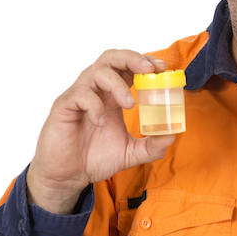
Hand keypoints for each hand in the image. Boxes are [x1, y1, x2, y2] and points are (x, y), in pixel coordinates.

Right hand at [26, 50, 176, 213]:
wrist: (66, 177)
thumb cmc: (93, 158)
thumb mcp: (129, 153)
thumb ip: (150, 146)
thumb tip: (172, 136)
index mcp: (112, 95)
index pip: (128, 67)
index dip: (145, 62)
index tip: (162, 68)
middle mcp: (96, 90)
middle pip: (112, 58)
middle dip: (132, 58)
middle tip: (149, 70)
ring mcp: (79, 96)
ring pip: (97, 71)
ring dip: (117, 84)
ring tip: (129, 104)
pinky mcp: (64, 107)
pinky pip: (80, 95)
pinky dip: (94, 105)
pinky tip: (100, 122)